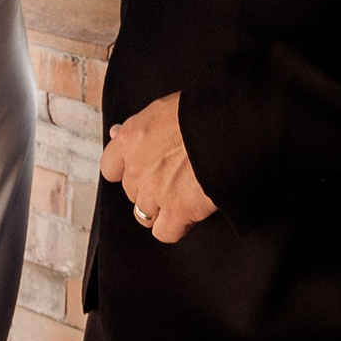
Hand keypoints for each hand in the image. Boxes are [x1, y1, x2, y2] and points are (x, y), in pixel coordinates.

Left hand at [101, 92, 215, 242]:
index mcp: (132, 138)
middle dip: (148, 188)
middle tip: (172, 178)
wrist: (230, 127)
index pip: (110, 167)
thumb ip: (138, 126)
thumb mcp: (164, 108)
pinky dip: (174, 228)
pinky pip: (164, 232)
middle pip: (131, 192)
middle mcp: (138, 167)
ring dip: (160, 209)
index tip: (141, 169)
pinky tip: (187, 216)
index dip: (126, 171)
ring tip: (182, 197)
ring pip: (144, 214)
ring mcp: (156, 191)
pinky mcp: (178, 210)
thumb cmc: (202, 112)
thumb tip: (117, 132)